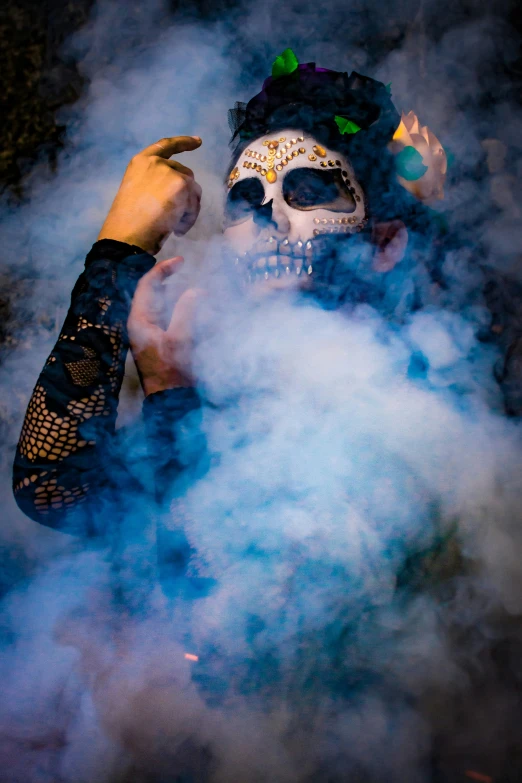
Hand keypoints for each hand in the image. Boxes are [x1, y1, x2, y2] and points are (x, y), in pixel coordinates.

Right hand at [98, 136, 202, 254]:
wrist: (127, 235)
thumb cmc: (128, 222)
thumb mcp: (138, 193)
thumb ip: (155, 184)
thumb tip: (178, 192)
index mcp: (141, 162)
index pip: (166, 145)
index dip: (183, 142)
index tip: (198, 141)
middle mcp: (156, 162)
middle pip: (185, 175)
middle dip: (185, 197)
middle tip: (176, 219)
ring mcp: (169, 171)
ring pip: (193, 190)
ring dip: (188, 209)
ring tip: (175, 226)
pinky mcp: (181, 184)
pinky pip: (195, 203)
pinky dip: (189, 218)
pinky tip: (177, 229)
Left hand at [128, 256, 202, 395]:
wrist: (171, 401)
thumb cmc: (172, 371)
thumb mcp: (180, 338)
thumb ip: (187, 310)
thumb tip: (196, 291)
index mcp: (139, 320)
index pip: (147, 284)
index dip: (163, 269)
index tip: (182, 261)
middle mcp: (142, 324)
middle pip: (154, 294)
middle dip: (173, 283)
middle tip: (190, 274)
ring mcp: (151, 334)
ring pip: (164, 307)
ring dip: (182, 299)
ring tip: (200, 297)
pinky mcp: (161, 343)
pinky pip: (172, 321)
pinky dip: (185, 314)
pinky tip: (200, 317)